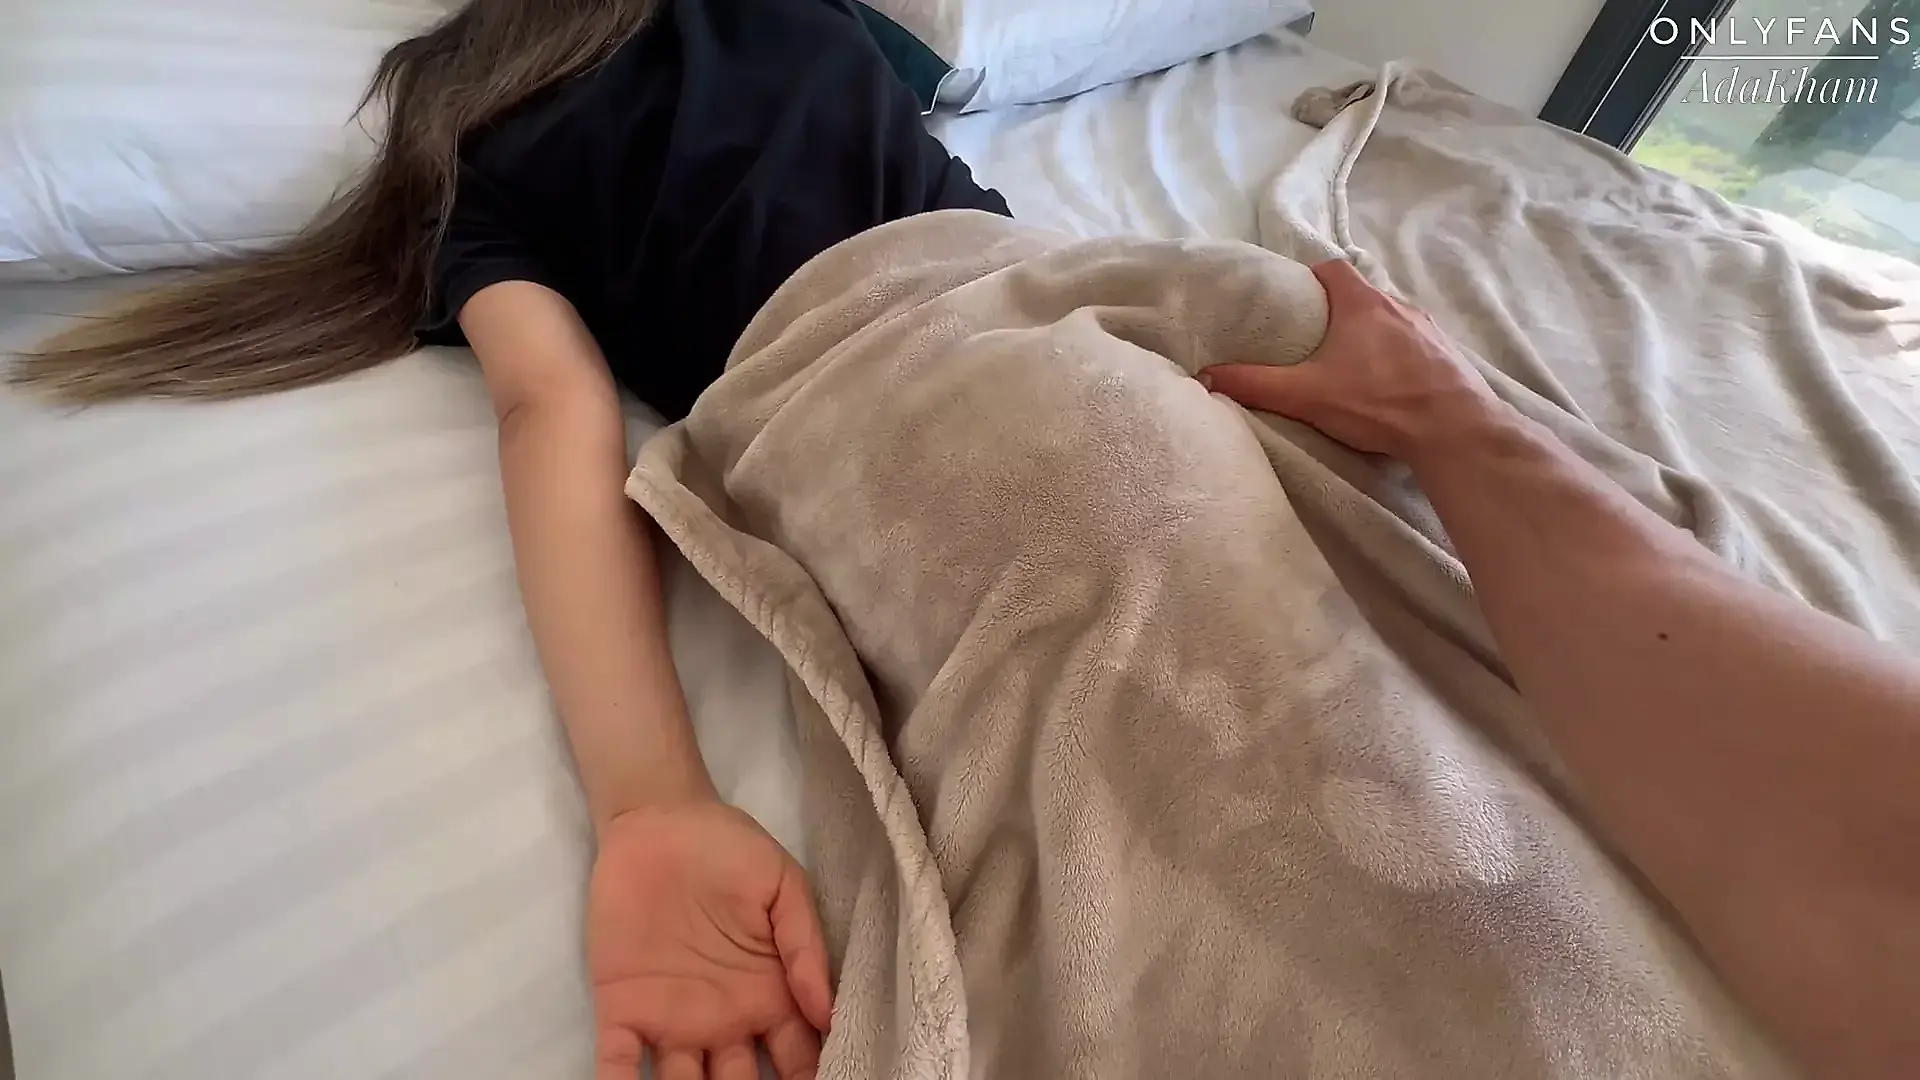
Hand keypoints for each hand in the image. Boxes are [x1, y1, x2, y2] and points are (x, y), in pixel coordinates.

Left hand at [588, 801, 833, 1079]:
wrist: (660, 819)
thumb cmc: (729, 849)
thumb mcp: (783, 886)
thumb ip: (805, 948)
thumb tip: (828, 1015)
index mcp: (770, 998)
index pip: (797, 1059)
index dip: (810, 1079)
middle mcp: (724, 1024)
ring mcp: (672, 1022)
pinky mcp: (622, 1010)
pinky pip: (620, 1064)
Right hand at [1199, 260, 1503, 461]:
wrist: (1454, 429)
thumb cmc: (1377, 402)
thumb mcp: (1306, 395)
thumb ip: (1255, 384)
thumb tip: (1208, 376)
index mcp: (1361, 303)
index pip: (1333, 268)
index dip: (1311, 279)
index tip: (1295, 301)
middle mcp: (1398, 305)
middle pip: (1362, 295)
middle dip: (1338, 313)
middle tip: (1315, 341)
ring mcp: (1429, 329)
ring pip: (1391, 321)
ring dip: (1372, 336)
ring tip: (1352, 366)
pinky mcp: (1449, 355)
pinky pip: (1417, 345)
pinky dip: (1399, 357)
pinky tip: (1390, 385)